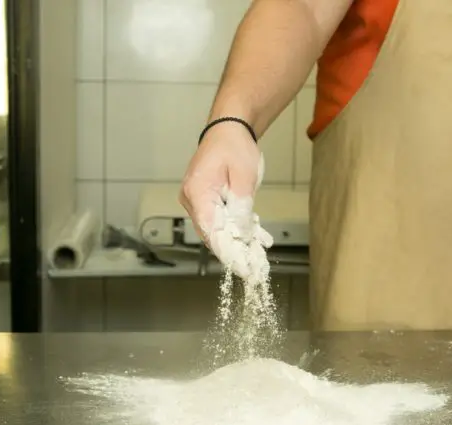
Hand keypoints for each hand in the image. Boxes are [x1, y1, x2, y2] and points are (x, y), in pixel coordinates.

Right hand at [179, 122, 272, 279]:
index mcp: (198, 192)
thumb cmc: (234, 147)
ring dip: (239, 242)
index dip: (228, 252)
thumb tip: (242, 235)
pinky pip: (221, 222)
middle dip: (235, 252)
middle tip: (255, 268)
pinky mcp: (206, 203)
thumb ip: (241, 207)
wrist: (227, 129)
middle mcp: (192, 200)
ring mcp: (197, 202)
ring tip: (259, 256)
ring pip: (218, 231)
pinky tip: (257, 239)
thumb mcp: (244, 176)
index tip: (243, 268)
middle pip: (213, 235)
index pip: (211, 231)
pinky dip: (238, 231)